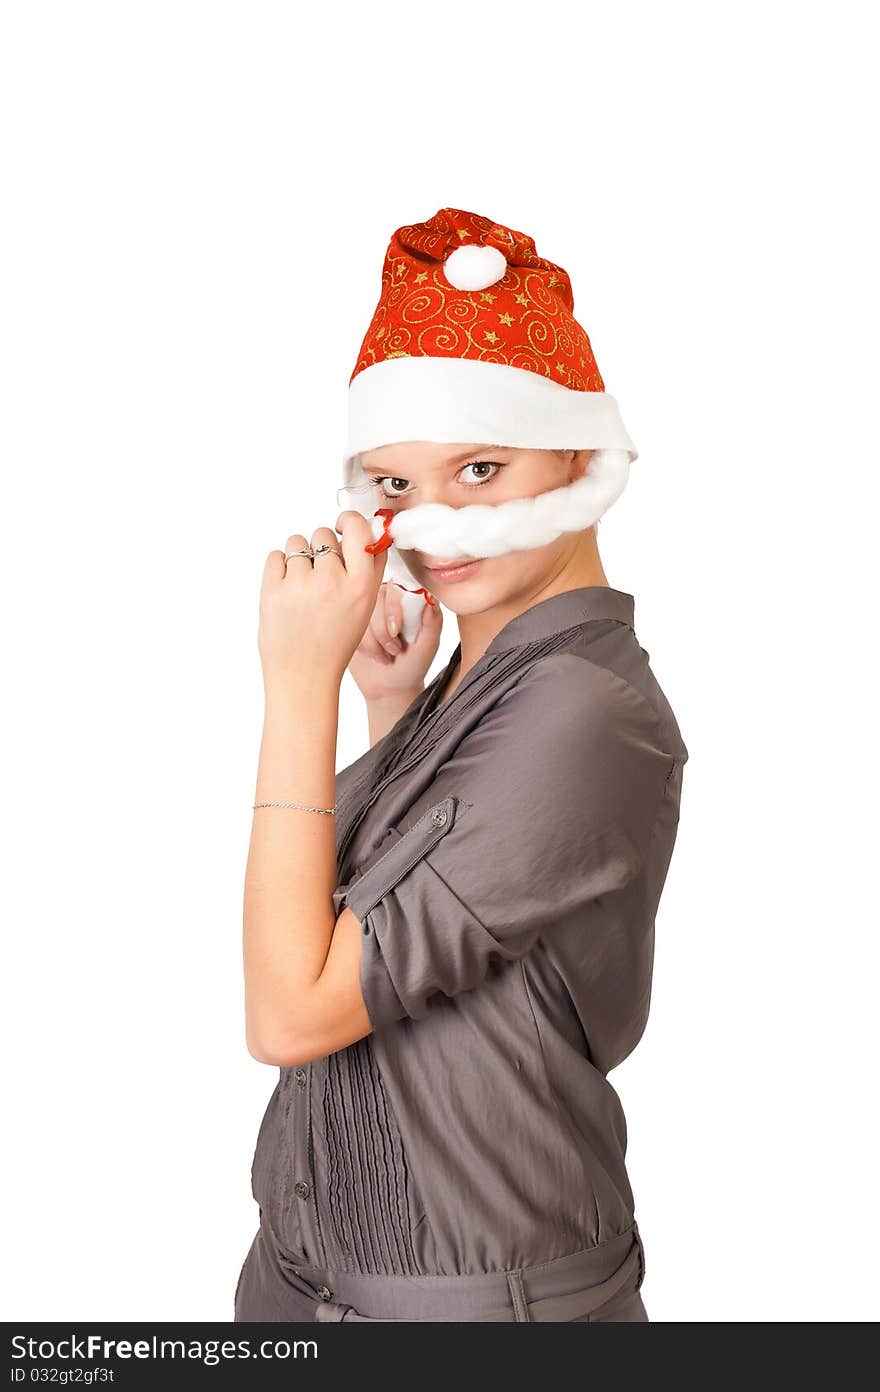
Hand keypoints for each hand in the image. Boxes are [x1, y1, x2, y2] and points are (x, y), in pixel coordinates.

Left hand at [258, 512, 387, 689]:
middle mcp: (331, 582)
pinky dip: (279, 568)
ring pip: (296, 542)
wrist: (303, 676)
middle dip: (320, 549)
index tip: (342, 526)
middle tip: (320, 577)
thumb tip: (372, 531)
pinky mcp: (272, 590)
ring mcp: (299, 585)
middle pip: (322, 534)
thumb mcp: (365, 608)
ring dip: (298, 557)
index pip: (357, 528)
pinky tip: (287, 591)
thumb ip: (371, 568)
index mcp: (360, 586)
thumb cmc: (335, 643)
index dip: (348, 521)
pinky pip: (275, 556)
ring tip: (302, 586)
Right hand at [348, 581, 442, 703]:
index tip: (397, 631)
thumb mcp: (428, 646)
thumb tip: (431, 600)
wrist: (391, 688)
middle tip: (395, 649)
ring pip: (362, 615)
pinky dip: (364, 646)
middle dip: (383, 632)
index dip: (392, 609)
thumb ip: (433, 623)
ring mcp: (368, 610)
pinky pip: (351, 627)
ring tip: (387, 654)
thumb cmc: (413, 665)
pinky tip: (374, 654)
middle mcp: (388, 599)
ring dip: (374, 642)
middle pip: (375, 599)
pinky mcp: (353, 623)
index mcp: (408, 598)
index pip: (396, 587)